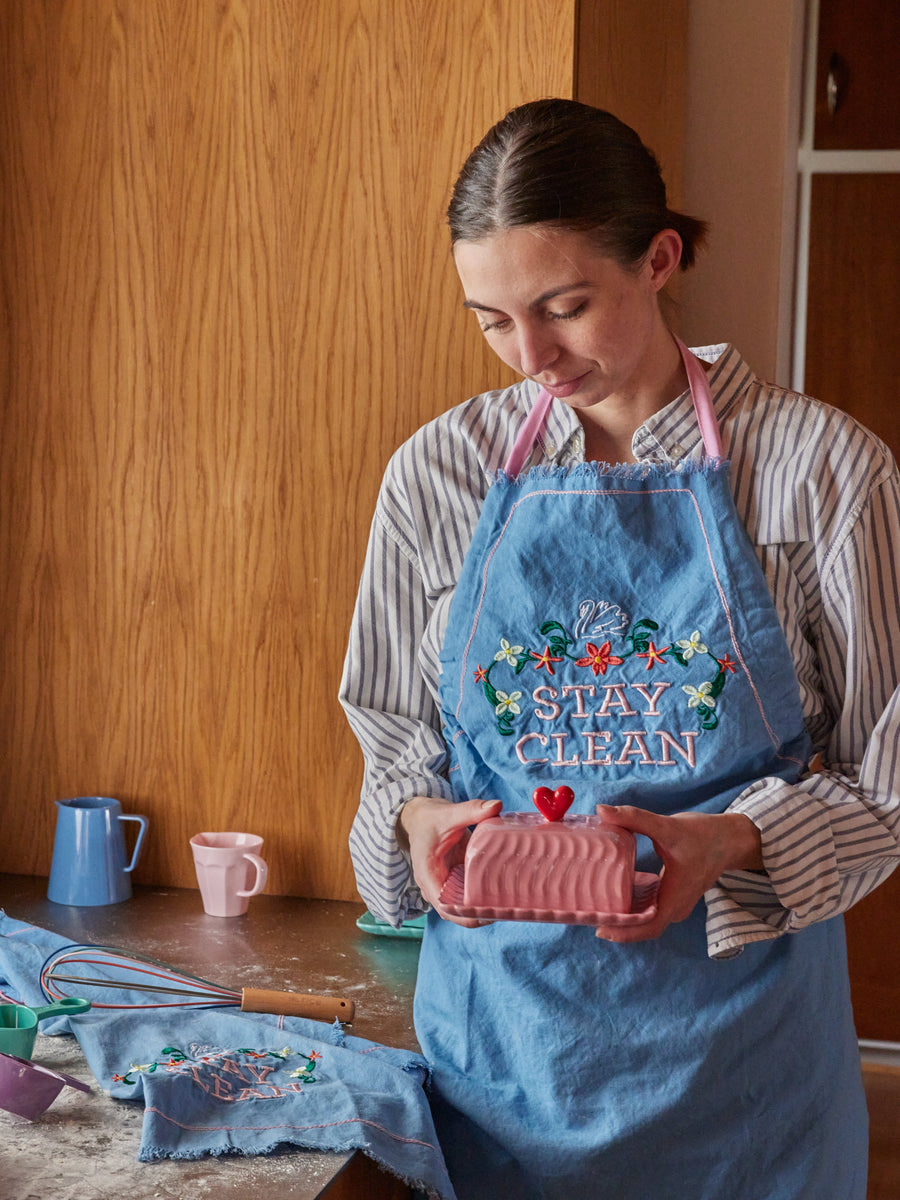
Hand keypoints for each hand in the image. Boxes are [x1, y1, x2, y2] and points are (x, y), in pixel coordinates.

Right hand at [398, 796, 501, 926]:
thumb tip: (496, 805)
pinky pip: (465, 894)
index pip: (444, 905)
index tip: (487, 914)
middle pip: (454, 912)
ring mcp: (443, 884)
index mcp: (428, 873)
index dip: (464, 914)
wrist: (420, 818)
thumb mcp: (449, 813)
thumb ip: (471, 810)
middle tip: (504, 911)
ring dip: (479, 908)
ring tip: (506, 906)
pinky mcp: (453, 879)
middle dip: (477, 915)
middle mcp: (433, 884)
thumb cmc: (430, 818)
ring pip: (461, 906)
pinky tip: (500, 893)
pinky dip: (480, 897)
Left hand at [593, 804, 762, 943]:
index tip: (599, 929)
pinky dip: (633, 905)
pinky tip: (613, 893)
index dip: (623, 932)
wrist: (730, 838)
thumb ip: (634, 818)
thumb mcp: (667, 826)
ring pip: (646, 918)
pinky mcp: (674, 895)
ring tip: (596, 905)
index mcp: (675, 898)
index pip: (647, 927)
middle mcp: (676, 907)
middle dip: (617, 925)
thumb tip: (601, 810)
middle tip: (588, 914)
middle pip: (643, 926)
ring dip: (624, 916)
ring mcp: (676, 903)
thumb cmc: (703, 835)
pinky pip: (650, 907)